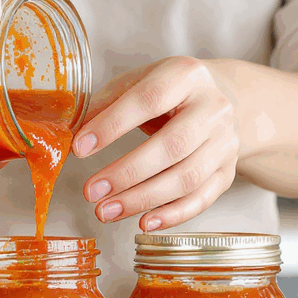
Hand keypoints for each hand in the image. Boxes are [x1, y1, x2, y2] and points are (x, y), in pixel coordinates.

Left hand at [74, 57, 239, 230]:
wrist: (220, 99)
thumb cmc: (166, 92)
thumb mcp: (136, 83)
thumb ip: (104, 104)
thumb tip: (69, 133)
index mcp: (186, 75)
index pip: (149, 99)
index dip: (112, 126)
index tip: (79, 148)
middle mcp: (214, 107)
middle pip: (173, 146)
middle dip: (127, 173)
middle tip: (91, 192)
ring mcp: (225, 141)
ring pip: (187, 177)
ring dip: (143, 199)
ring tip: (106, 211)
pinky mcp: (228, 170)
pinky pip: (202, 198)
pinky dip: (173, 214)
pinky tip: (144, 223)